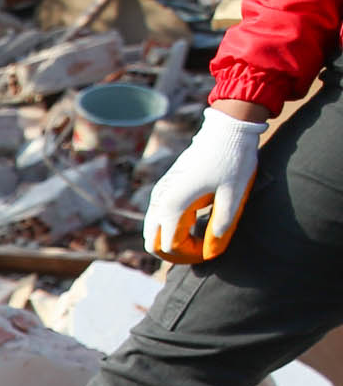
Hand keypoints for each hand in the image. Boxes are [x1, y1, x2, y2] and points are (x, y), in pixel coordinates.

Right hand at [146, 104, 267, 261]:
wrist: (226, 130)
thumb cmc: (233, 160)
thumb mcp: (233, 194)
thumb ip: (222, 225)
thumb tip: (212, 251)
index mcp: (174, 205)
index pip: (171, 246)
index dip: (191, 255)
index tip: (212, 249)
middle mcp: (160, 200)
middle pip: (153, 243)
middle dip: (174, 253)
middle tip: (201, 251)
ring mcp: (160, 193)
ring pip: (151, 230)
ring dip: (170, 240)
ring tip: (196, 241)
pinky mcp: (164, 187)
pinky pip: (156, 217)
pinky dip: (168, 228)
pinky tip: (191, 224)